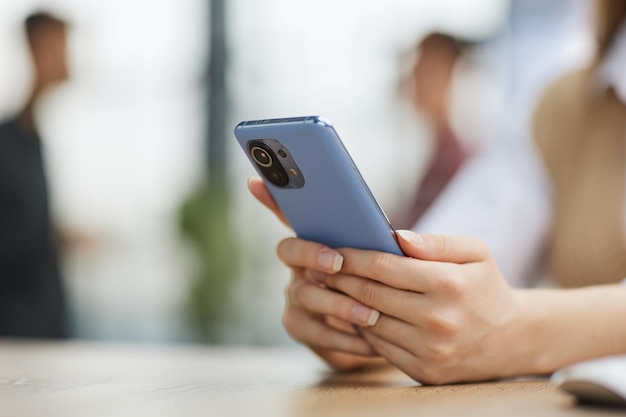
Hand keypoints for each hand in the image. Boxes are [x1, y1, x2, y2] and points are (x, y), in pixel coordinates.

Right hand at [248, 177, 386, 370]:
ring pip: (305, 294)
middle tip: (338, 262)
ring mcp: (297, 296)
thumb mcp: (395, 265)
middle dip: (311, 253)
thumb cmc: (389, 290)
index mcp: (320, 241)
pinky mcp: (301, 327)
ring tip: (369, 314)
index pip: (292, 213)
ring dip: (338, 304)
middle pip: (290, 250)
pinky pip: (314, 332)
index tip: (257, 182)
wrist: (385, 337)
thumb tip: (402, 239)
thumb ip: (394, 251)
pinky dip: (343, 338)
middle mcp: (300, 265)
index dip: (272, 197)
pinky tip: (369, 342)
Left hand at [278, 231, 522, 383]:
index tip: (332, 249)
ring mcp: (430, 350)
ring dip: (343, 305)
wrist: (512, 339)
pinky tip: (351, 313)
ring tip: (328, 288)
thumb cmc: (486, 287)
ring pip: (370, 322)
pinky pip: (379, 346)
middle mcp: (438, 320)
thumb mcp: (475, 252)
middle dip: (339, 278)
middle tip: (317, 267)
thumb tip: (396, 236)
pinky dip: (362, 329)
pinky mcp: (424, 371)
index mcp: (449, 284)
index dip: (352, 257)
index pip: (384, 267)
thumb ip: (436, 242)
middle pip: (370, 295)